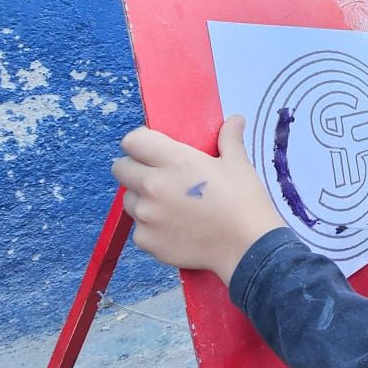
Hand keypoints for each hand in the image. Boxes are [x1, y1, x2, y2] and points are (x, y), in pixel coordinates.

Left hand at [112, 116, 285, 284]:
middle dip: (135, 169)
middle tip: (159, 177)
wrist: (248, 247)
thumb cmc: (244, 202)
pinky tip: (175, 229)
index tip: (153, 149)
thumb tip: (235, 119)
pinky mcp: (146, 241)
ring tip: (170, 206)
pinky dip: (152, 228)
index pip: (132, 141)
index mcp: (174, 161)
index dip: (141, 143)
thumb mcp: (238, 165)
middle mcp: (152, 186)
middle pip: (120, 168)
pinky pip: (139, 229)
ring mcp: (146, 216)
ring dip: (142, 200)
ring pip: (129, 200)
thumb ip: (229, 138)